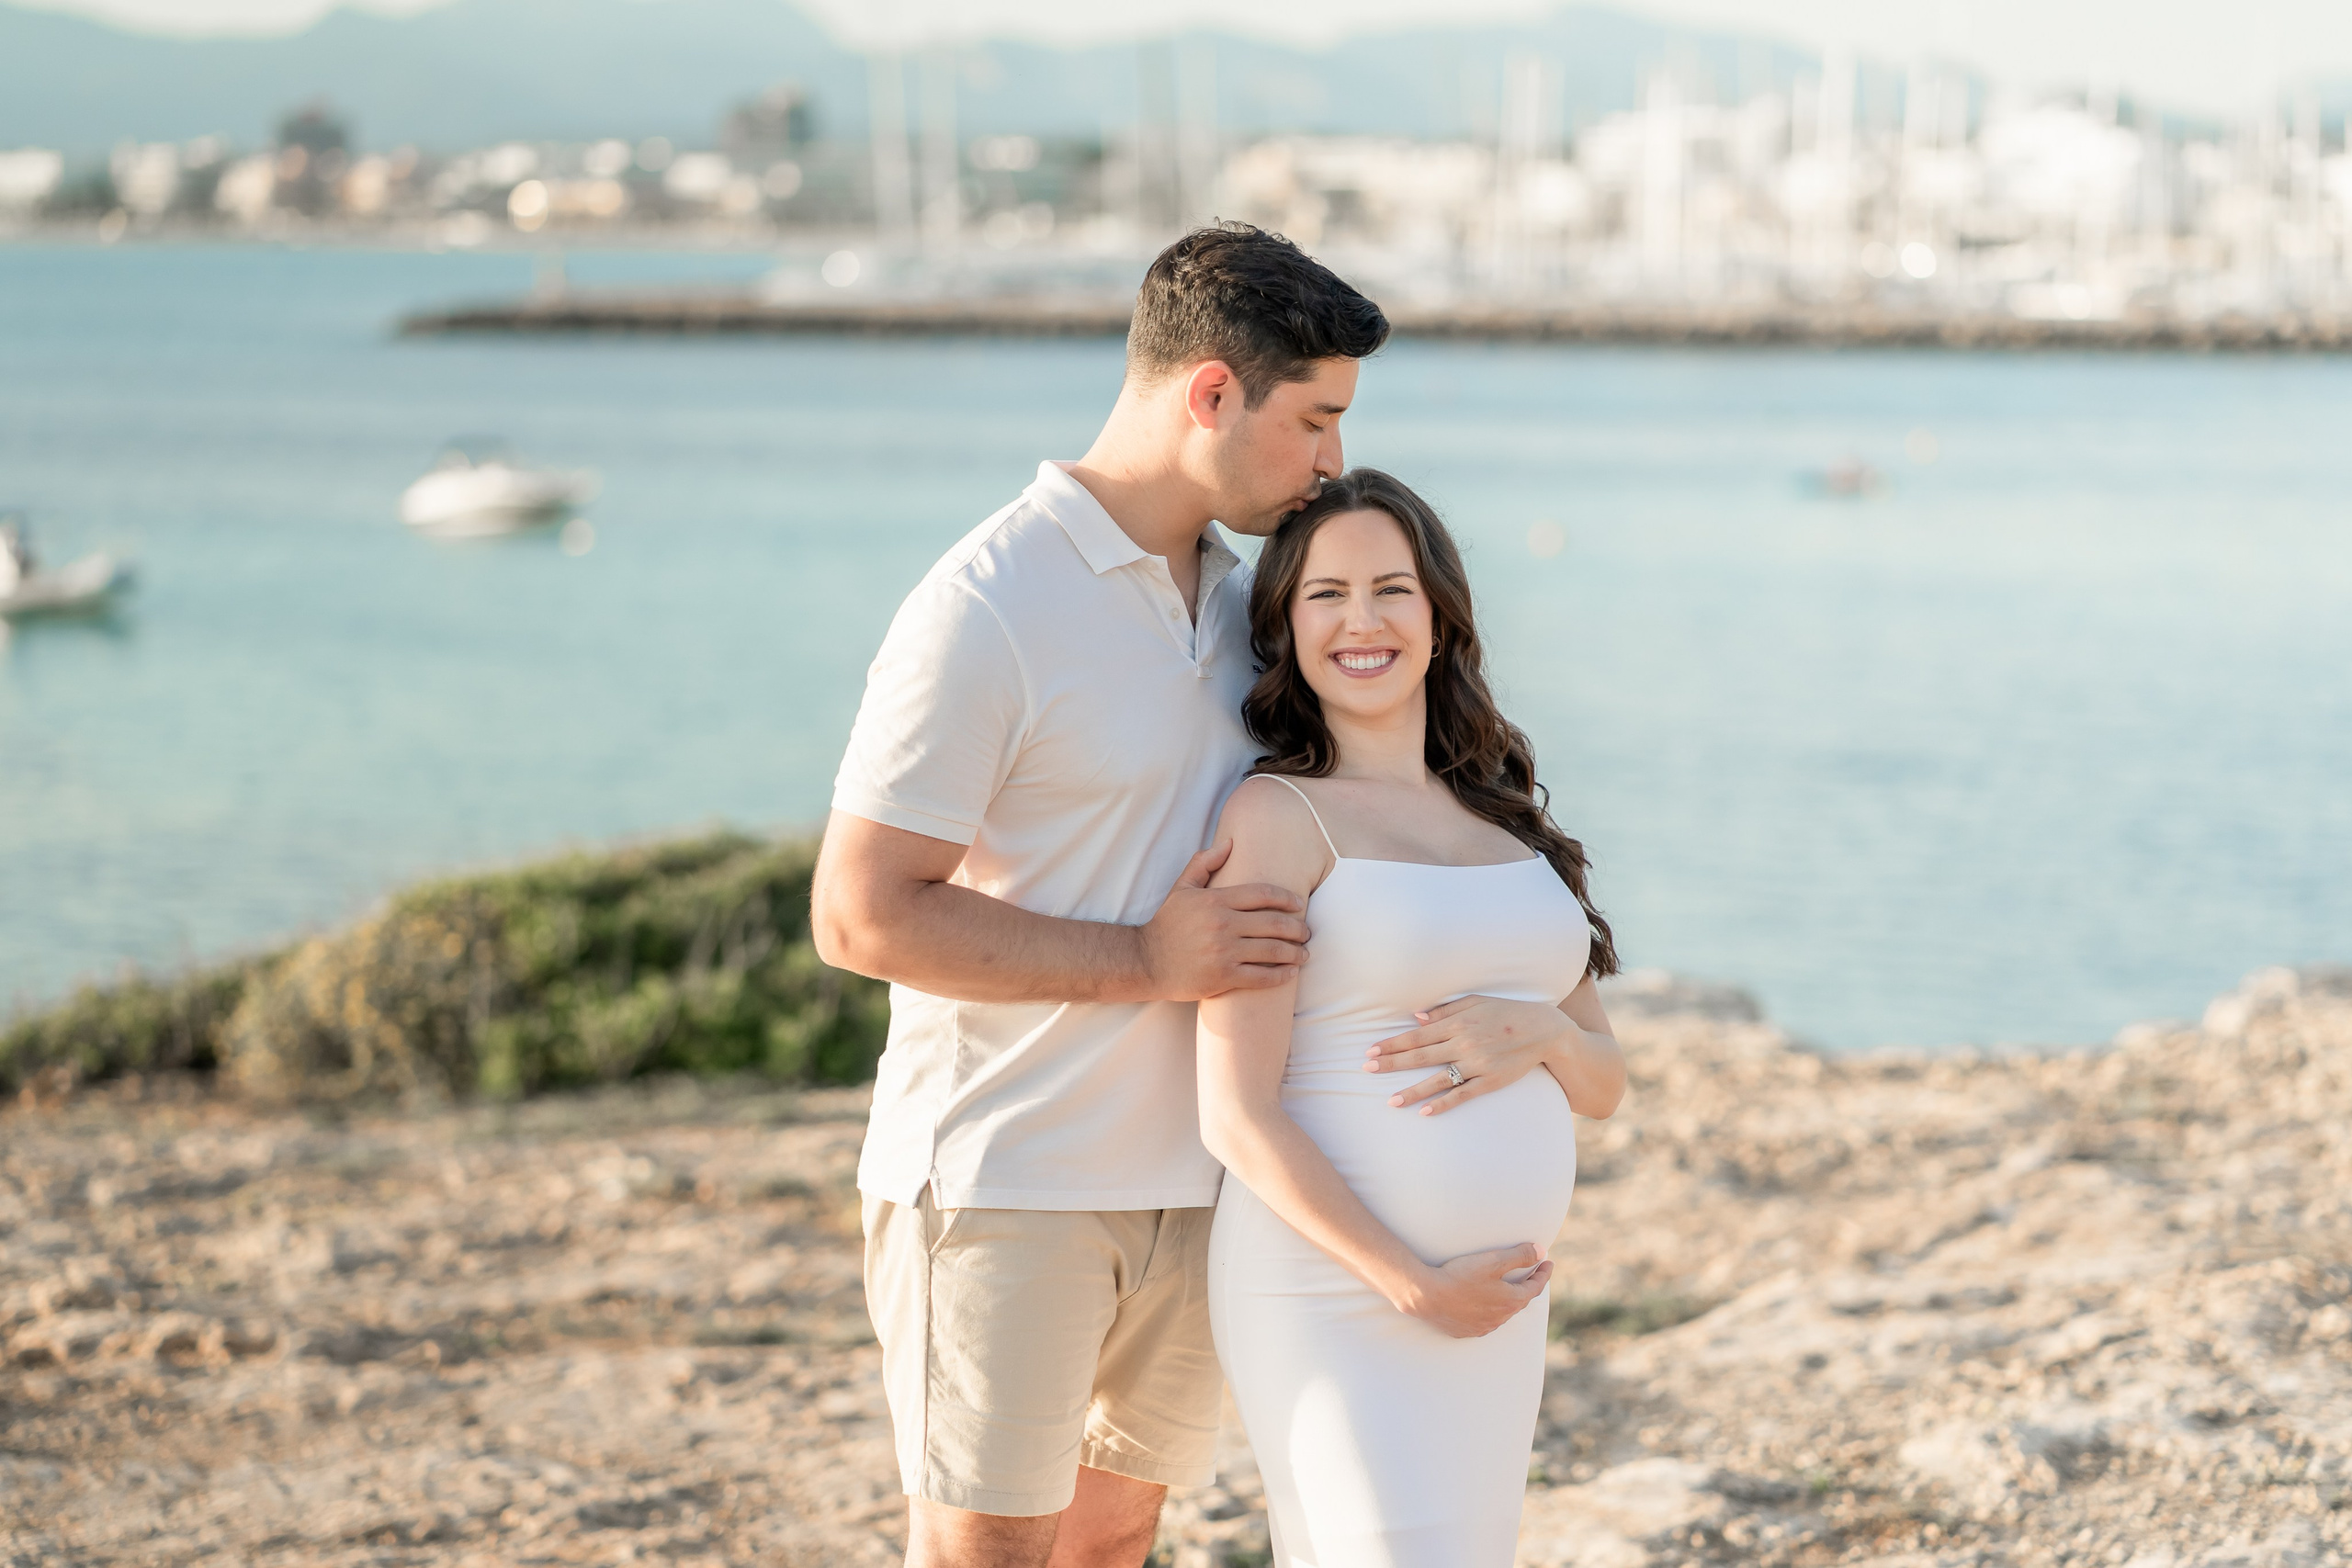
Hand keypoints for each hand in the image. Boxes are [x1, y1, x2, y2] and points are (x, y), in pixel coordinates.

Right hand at [1139, 841, 1309, 999]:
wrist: (1146, 962)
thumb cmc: (1167, 924)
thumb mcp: (1181, 888)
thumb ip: (1204, 863)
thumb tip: (1229, 842)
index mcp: (1215, 900)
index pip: (1262, 894)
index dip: (1287, 898)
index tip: (1299, 904)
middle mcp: (1223, 925)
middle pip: (1274, 923)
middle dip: (1298, 928)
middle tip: (1307, 931)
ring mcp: (1224, 952)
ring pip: (1272, 951)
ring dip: (1295, 953)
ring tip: (1304, 953)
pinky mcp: (1223, 977)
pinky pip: (1261, 977)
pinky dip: (1280, 976)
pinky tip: (1290, 973)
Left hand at [1366, 996, 1572, 1114]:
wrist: (1543, 1030)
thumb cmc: (1506, 1012)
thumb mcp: (1476, 1002)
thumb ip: (1446, 1010)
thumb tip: (1417, 1017)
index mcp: (1458, 1023)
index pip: (1417, 1035)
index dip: (1393, 1044)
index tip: (1372, 1050)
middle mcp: (1464, 1043)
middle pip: (1420, 1056)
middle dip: (1392, 1063)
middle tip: (1367, 1070)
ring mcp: (1477, 1064)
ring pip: (1437, 1080)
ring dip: (1412, 1090)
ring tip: (1391, 1101)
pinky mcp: (1490, 1081)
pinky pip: (1462, 1095)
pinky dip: (1443, 1104)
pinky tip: (1425, 1112)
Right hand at [1397, 1243, 1553, 1337]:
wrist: (1427, 1296)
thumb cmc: (1460, 1276)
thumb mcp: (1493, 1260)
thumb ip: (1519, 1255)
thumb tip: (1541, 1251)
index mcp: (1511, 1301)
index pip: (1535, 1287)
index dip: (1543, 1273)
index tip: (1548, 1262)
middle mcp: (1500, 1318)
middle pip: (1520, 1300)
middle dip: (1527, 1286)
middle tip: (1531, 1273)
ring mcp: (1483, 1327)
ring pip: (1502, 1312)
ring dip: (1507, 1300)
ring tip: (1507, 1288)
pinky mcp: (1466, 1331)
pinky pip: (1484, 1321)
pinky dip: (1489, 1310)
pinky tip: (1482, 1304)